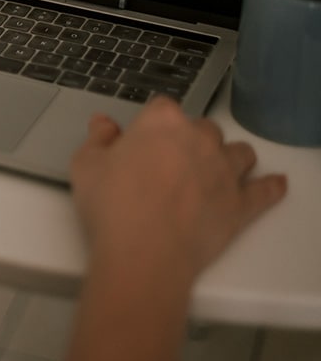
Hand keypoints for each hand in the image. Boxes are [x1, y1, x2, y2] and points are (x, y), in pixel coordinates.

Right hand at [70, 96, 286, 278]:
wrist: (143, 253)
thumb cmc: (111, 205)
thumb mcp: (85, 165)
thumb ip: (97, 139)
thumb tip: (103, 123)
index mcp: (162, 122)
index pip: (162, 107)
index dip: (150, 124)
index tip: (140, 141)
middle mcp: (200, 138)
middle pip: (203, 128)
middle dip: (190, 139)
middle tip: (170, 162)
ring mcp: (225, 171)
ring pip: (239, 152)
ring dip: (228, 157)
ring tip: (214, 170)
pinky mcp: (241, 204)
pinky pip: (264, 190)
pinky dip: (269, 187)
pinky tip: (274, 184)